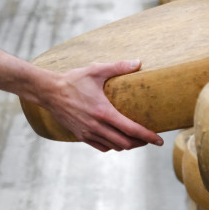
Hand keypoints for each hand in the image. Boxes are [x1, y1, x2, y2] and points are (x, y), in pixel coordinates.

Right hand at [42, 60, 163, 152]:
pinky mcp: (80, 135)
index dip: (147, 136)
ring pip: (114, 147)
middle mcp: (97, 126)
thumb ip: (118, 67)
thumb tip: (138, 62)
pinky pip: (101, 147)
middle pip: (125, 143)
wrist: (49, 92)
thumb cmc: (73, 80)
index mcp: (103, 112)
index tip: (159, 140)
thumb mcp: (95, 70)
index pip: (131, 129)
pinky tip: (115, 140)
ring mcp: (88, 133)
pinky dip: (112, 146)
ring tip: (135, 139)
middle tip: (149, 138)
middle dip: (140, 142)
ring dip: (127, 145)